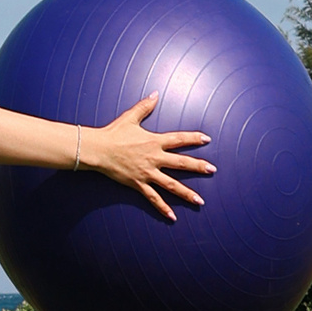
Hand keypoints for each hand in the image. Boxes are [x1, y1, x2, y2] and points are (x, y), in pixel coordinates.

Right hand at [83, 95, 213, 220]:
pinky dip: (163, 208)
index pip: (178, 139)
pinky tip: (173, 216)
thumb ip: (145, 106)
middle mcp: (154, 157)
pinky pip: (153, 198)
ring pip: (171, 185)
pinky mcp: (138, 184)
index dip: (193, 138)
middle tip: (212, 170)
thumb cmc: (113, 133)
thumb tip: (155, 94)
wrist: (98, 150)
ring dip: (187, 193)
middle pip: (181, 163)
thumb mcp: (130, 117)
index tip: (207, 139)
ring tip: (200, 201)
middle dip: (198, 167)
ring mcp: (147, 172)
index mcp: (153, 141)